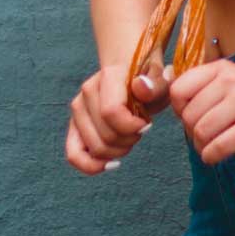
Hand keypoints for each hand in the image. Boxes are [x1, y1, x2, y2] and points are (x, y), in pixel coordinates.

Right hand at [65, 57, 171, 174]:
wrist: (132, 70)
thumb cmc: (149, 78)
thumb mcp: (161, 79)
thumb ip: (156, 84)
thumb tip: (140, 86)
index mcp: (109, 75)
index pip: (111, 112)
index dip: (131, 126)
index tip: (146, 124)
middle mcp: (87, 91)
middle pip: (105, 135)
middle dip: (129, 141)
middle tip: (141, 130)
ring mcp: (78, 108)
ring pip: (94, 148)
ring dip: (117, 151)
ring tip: (130, 138)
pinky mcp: (75, 124)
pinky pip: (73, 154)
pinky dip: (91, 165)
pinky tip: (111, 163)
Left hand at [168, 60, 234, 163]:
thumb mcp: (234, 83)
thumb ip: (205, 88)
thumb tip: (171, 100)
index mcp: (223, 68)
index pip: (179, 89)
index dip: (180, 109)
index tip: (195, 117)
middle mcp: (233, 80)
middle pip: (189, 114)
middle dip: (192, 133)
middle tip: (207, 137)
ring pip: (201, 130)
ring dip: (202, 147)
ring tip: (214, 146)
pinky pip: (219, 146)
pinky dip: (213, 156)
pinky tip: (219, 155)